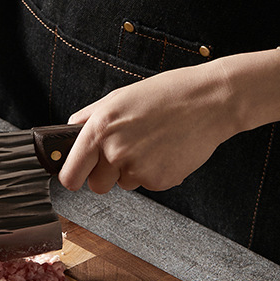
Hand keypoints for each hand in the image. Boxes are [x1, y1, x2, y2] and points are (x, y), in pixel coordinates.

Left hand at [59, 49, 279, 193]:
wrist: (211, 101)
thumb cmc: (166, 94)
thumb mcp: (119, 97)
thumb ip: (89, 118)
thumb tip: (69, 132)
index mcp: (99, 130)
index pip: (70, 175)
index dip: (73, 178)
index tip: (77, 177)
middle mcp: (114, 152)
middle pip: (96, 186)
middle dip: (106, 175)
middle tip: (126, 151)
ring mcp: (137, 169)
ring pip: (123, 184)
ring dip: (132, 171)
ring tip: (152, 143)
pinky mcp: (159, 181)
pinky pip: (147, 184)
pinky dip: (154, 172)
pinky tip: (166, 150)